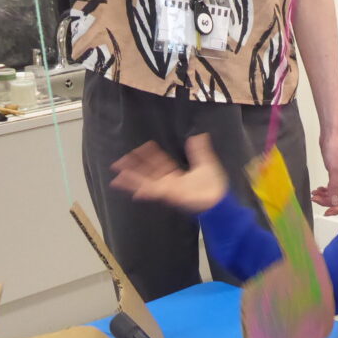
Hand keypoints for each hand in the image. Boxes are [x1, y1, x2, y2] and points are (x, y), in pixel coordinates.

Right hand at [110, 134, 227, 213]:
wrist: (220, 202)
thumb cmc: (214, 187)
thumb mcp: (206, 164)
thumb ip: (200, 151)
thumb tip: (199, 135)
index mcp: (176, 176)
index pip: (159, 163)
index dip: (150, 155)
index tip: (143, 146)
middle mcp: (169, 183)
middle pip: (147, 173)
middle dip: (133, 167)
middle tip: (119, 161)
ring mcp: (167, 190)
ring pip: (145, 182)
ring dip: (131, 178)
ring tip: (117, 174)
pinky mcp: (169, 196)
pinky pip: (152, 191)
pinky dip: (142, 189)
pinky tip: (132, 189)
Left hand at [311, 130, 337, 215]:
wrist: (332, 134)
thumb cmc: (335, 149)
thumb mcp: (334, 169)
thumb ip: (334, 187)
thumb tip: (334, 203)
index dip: (337, 209)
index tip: (325, 212)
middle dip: (328, 202)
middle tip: (315, 199)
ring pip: (334, 194)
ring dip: (324, 197)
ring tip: (314, 194)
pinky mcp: (335, 174)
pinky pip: (331, 187)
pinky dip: (324, 190)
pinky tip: (317, 190)